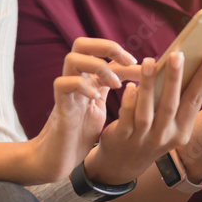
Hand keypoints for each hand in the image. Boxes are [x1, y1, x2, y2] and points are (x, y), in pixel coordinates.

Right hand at [23, 38, 136, 182]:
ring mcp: (66, 90)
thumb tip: (141, 78)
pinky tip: (96, 97)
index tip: (141, 65)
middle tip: (126, 62)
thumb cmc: (81, 132)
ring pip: (71, 58)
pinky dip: (82, 86)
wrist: (59, 156)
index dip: (123, 54)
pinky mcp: (59, 104)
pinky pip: (63, 83)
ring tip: (114, 85)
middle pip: (81, 44)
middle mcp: (75, 79)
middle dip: (106, 47)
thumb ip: (112, 89)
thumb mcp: (102, 106)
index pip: (102, 52)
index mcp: (88, 78)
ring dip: (97, 67)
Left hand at [84, 52, 201, 184]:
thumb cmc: (150, 135)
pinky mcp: (123, 138)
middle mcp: (165, 136)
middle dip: (175, 78)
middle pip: (171, 105)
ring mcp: (143, 139)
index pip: (195, 101)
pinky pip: (127, 119)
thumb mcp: (171, 125)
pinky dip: (129, 103)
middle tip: (177, 54)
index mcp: (182, 131)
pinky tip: (130, 87)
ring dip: (149, 85)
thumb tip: (197, 69)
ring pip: (148, 111)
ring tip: (149, 62)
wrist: (122, 165)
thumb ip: (181, 102)